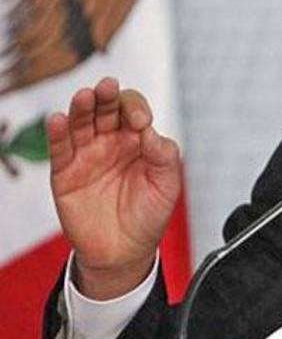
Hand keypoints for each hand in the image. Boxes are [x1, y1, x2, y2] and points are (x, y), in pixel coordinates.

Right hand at [47, 77, 181, 299]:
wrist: (125, 251)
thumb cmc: (149, 215)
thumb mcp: (168, 185)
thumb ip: (164, 155)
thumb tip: (151, 132)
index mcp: (137, 139)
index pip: (132, 109)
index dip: (136, 109)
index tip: (141, 124)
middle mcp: (111, 141)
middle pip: (105, 108)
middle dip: (107, 96)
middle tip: (108, 88)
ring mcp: (87, 155)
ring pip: (80, 122)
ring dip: (82, 107)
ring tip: (85, 96)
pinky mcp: (66, 173)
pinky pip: (60, 148)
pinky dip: (57, 133)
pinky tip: (57, 119)